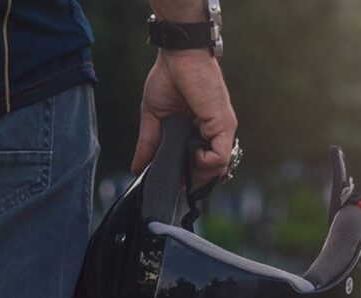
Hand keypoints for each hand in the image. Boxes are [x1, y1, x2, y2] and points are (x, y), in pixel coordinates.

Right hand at [131, 51, 237, 185]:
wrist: (179, 55)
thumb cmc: (168, 78)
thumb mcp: (153, 117)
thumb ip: (148, 144)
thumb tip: (136, 168)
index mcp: (200, 132)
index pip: (200, 165)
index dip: (187, 176)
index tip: (172, 179)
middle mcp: (215, 133)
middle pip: (212, 172)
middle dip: (193, 179)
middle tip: (177, 176)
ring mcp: (222, 130)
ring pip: (219, 168)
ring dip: (199, 172)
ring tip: (185, 161)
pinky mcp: (224, 124)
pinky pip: (220, 157)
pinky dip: (205, 162)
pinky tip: (193, 153)